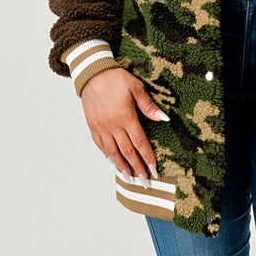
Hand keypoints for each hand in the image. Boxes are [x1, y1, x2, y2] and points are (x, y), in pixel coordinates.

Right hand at [81, 67, 169, 185]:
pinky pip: (101, 146)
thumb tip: (163, 118)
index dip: (147, 158)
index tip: (154, 170)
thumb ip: (148, 105)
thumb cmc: (116, 79)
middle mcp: (113, 126)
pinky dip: (108, 156)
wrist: (93, 74)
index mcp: (126, 117)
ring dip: (122, 166)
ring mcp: (101, 128)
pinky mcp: (93, 127)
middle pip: (127, 152)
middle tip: (144, 182)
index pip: (140, 143)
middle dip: (137, 168)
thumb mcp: (136, 88)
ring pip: (113, 152)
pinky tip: (114, 162)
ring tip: (130, 177)